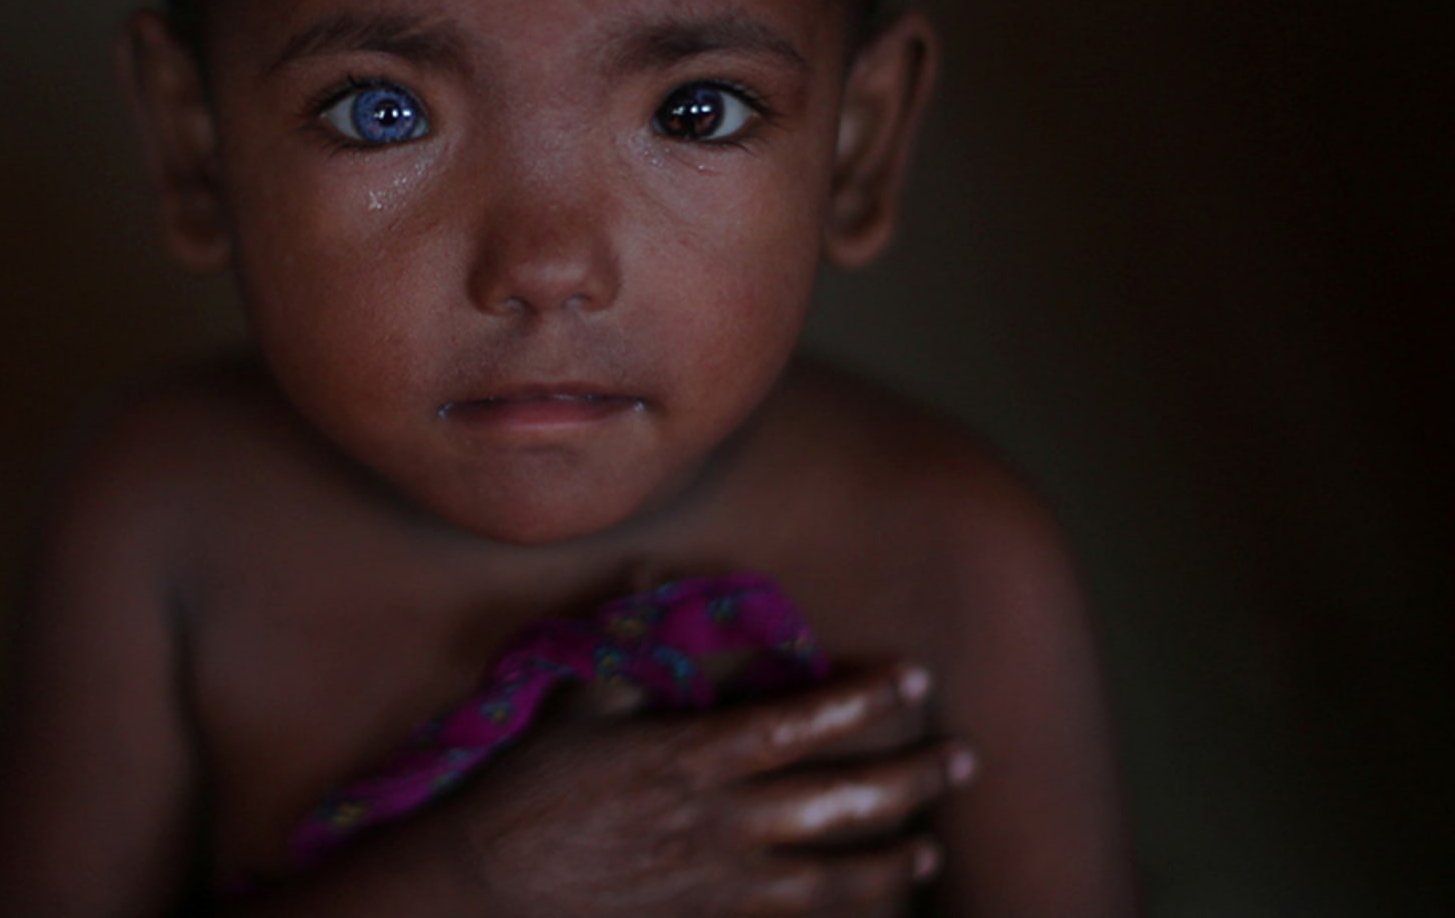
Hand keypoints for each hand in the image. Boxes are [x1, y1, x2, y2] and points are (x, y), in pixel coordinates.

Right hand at [437, 663, 974, 916]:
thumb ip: (622, 644)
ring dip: (891, 863)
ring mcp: (720, 884)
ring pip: (833, 878)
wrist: (490, 887)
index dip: (865, 699)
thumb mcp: (576, 706)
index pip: (802, 722)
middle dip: (912, 780)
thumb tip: (643, 571)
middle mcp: (722, 821)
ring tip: (929, 850)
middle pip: (841, 801)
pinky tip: (865, 914)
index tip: (915, 678)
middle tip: (964, 760)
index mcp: (694, 755)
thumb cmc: (530, 790)